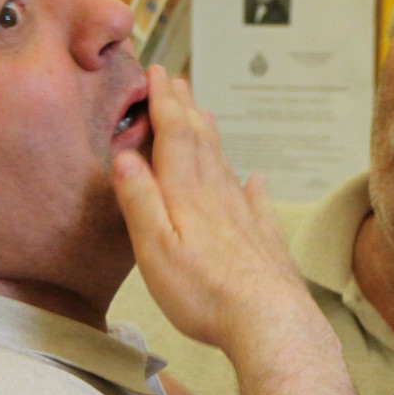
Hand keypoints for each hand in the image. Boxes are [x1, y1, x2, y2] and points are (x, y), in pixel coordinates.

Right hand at [113, 68, 312, 350]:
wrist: (268, 321)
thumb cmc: (204, 291)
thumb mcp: (155, 246)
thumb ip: (140, 199)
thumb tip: (125, 154)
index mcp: (188, 194)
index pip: (174, 136)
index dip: (164, 102)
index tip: (156, 73)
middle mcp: (219, 196)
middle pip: (201, 142)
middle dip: (186, 109)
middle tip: (178, 81)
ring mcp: (245, 218)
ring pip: (225, 166)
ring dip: (212, 137)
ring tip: (205, 115)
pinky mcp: (263, 242)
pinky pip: (256, 203)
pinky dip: (252, 186)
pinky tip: (257, 180)